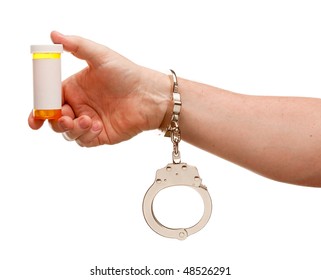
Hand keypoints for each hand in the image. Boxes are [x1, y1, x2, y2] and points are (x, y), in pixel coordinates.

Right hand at [28, 31, 170, 146]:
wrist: (149, 95)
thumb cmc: (127, 74)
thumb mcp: (101, 56)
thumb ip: (77, 46)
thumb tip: (54, 35)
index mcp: (75, 89)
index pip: (50, 101)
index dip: (40, 110)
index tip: (36, 115)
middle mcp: (80, 106)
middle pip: (56, 120)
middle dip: (55, 122)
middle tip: (65, 117)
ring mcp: (90, 122)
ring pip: (68, 133)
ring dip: (71, 129)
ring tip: (87, 121)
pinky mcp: (100, 135)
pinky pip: (84, 141)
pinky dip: (86, 136)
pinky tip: (98, 126)